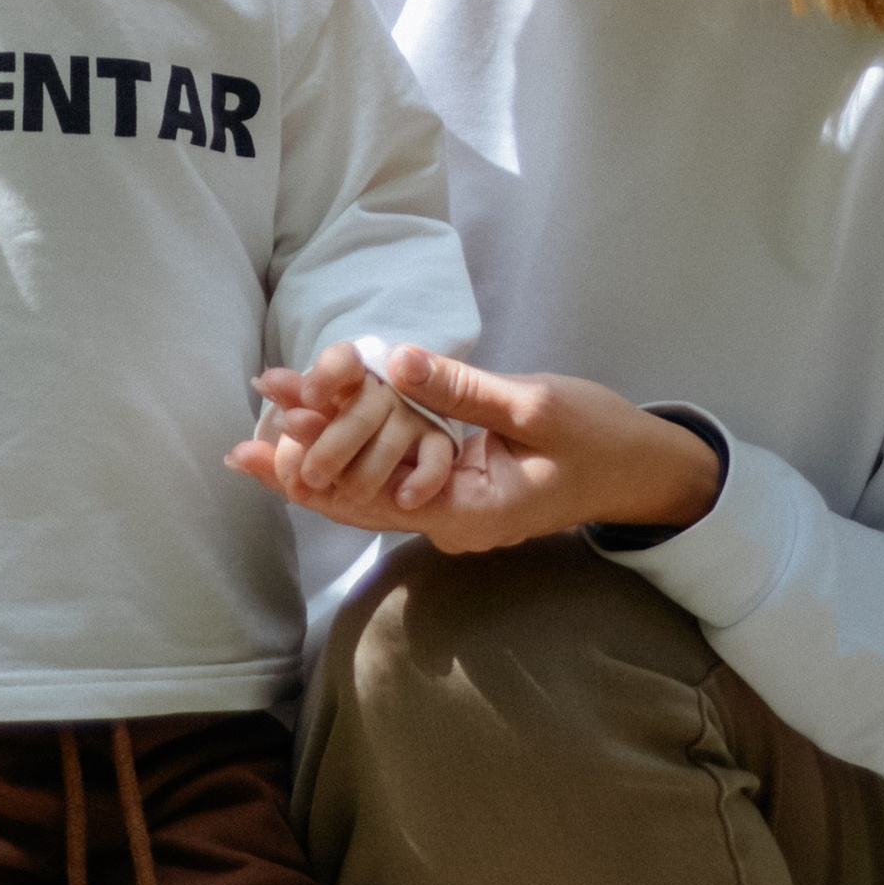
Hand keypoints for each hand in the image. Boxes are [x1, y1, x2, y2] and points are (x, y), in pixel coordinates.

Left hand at [230, 349, 720, 557]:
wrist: (641, 469)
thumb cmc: (598, 438)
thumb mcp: (534, 407)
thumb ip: (462, 391)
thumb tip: (398, 363)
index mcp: (469, 511)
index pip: (374, 498)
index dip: (318, 470)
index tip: (272, 444)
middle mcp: (451, 521)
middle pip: (360, 501)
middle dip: (301, 470)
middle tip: (242, 444)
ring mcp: (452, 508)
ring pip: (371, 490)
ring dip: (320, 460)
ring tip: (261, 437)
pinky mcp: (455, 487)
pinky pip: (394, 476)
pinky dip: (354, 454)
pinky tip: (319, 431)